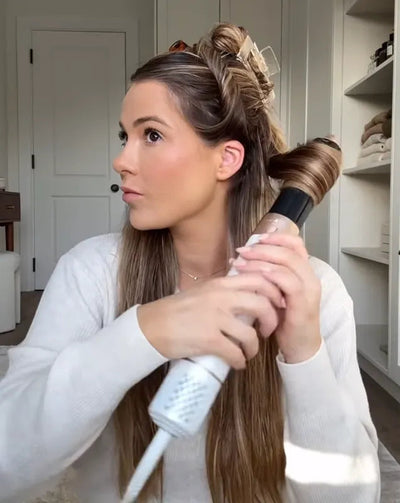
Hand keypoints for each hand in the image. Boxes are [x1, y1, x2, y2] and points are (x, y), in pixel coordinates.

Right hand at [137, 273, 282, 368]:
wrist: (151, 326)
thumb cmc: (175, 311)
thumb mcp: (201, 292)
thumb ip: (223, 292)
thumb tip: (246, 298)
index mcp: (220, 283)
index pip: (258, 279)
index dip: (274, 292)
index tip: (277, 304)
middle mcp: (220, 297)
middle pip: (262, 304)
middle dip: (272, 320)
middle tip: (268, 331)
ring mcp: (215, 318)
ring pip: (250, 333)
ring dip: (254, 347)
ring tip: (249, 352)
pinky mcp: (208, 339)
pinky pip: (235, 353)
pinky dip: (240, 361)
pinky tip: (238, 364)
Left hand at [233, 233, 321, 363]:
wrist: (300, 348)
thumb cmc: (285, 321)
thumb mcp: (275, 294)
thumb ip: (266, 277)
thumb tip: (241, 259)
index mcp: (305, 273)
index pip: (296, 245)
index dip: (277, 238)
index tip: (256, 238)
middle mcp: (310, 278)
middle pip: (289, 251)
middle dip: (263, 248)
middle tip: (242, 250)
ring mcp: (308, 290)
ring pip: (287, 263)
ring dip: (261, 260)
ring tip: (241, 262)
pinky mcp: (302, 303)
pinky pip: (287, 282)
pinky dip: (269, 275)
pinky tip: (253, 275)